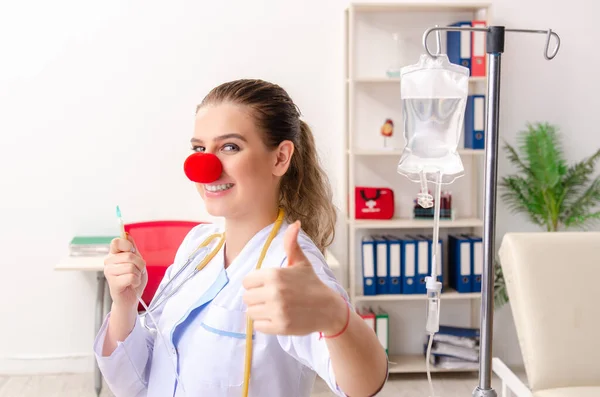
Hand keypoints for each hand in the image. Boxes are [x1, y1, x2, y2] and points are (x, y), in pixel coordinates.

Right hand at [104, 234, 147, 309]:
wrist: (131, 298)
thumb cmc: (133, 279)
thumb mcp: (137, 261)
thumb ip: (132, 249)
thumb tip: (127, 235)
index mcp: (114, 254)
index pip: (116, 242)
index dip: (128, 245)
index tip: (132, 252)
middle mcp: (108, 262)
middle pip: (129, 255)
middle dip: (140, 264)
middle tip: (137, 271)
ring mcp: (109, 273)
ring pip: (131, 267)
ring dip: (138, 274)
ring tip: (133, 278)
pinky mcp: (113, 283)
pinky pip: (131, 277)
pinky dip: (136, 281)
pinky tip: (131, 284)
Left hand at [242, 221, 346, 335]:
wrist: (328, 309)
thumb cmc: (311, 284)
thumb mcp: (301, 263)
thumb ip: (291, 244)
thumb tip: (296, 224)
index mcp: (275, 274)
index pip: (246, 281)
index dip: (255, 284)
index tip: (267, 286)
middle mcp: (274, 292)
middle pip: (246, 297)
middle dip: (256, 298)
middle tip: (271, 298)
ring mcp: (277, 310)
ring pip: (250, 312)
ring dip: (260, 311)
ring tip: (274, 308)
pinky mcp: (280, 326)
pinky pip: (258, 326)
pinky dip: (265, 323)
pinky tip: (277, 318)